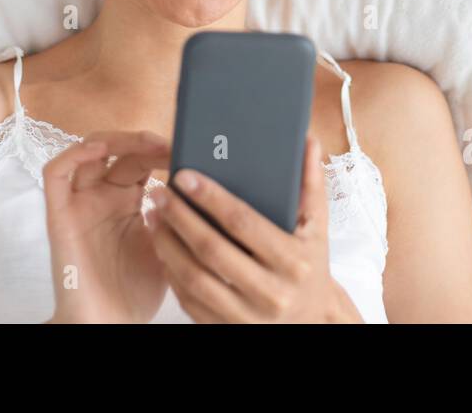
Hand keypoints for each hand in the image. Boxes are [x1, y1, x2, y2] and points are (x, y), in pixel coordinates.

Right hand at [42, 129, 171, 322]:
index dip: (163, 150)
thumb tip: (204, 182)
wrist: (109, 325)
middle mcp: (102, 197)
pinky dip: (73, 154)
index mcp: (128, 201)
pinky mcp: (59, 215)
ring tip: (143, 142)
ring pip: (86, 150)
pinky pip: (55, 174)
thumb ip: (179, 215)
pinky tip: (99, 150)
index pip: (142, 159)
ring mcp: (80, 203)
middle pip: (117, 150)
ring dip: (115, 139)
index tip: (189, 150)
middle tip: (170, 145)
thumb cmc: (136, 292)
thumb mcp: (170, 246)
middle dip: (145, 141)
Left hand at [145, 133, 363, 322]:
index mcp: (293, 261)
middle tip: (160, 192)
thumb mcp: (317, 227)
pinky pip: (190, 301)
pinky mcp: (227, 330)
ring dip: (167, 244)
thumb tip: (306, 140)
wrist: (311, 321)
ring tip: (154, 216)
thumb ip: (311, 183)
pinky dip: (172, 273)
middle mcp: (271, 292)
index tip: (185, 176)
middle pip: (212, 250)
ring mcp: (247, 316)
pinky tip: (162, 248)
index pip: (243, 223)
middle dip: (181, 217)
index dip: (211, 197)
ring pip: (194, 279)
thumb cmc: (309, 266)